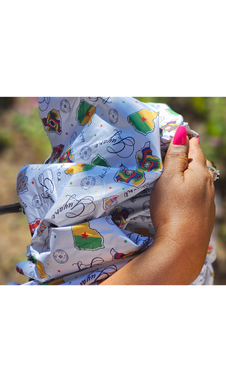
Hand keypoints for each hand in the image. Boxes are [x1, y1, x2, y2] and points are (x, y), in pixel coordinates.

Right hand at [102, 126, 215, 284]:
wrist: (182, 245)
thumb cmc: (171, 208)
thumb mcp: (168, 178)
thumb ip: (175, 155)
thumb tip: (182, 132)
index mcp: (200, 172)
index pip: (195, 149)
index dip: (186, 140)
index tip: (179, 134)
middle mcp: (208, 185)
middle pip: (200, 165)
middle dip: (190, 157)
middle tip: (177, 150)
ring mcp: (208, 202)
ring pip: (200, 182)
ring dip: (191, 175)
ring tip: (179, 172)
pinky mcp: (205, 216)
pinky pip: (198, 196)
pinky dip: (191, 191)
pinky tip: (184, 197)